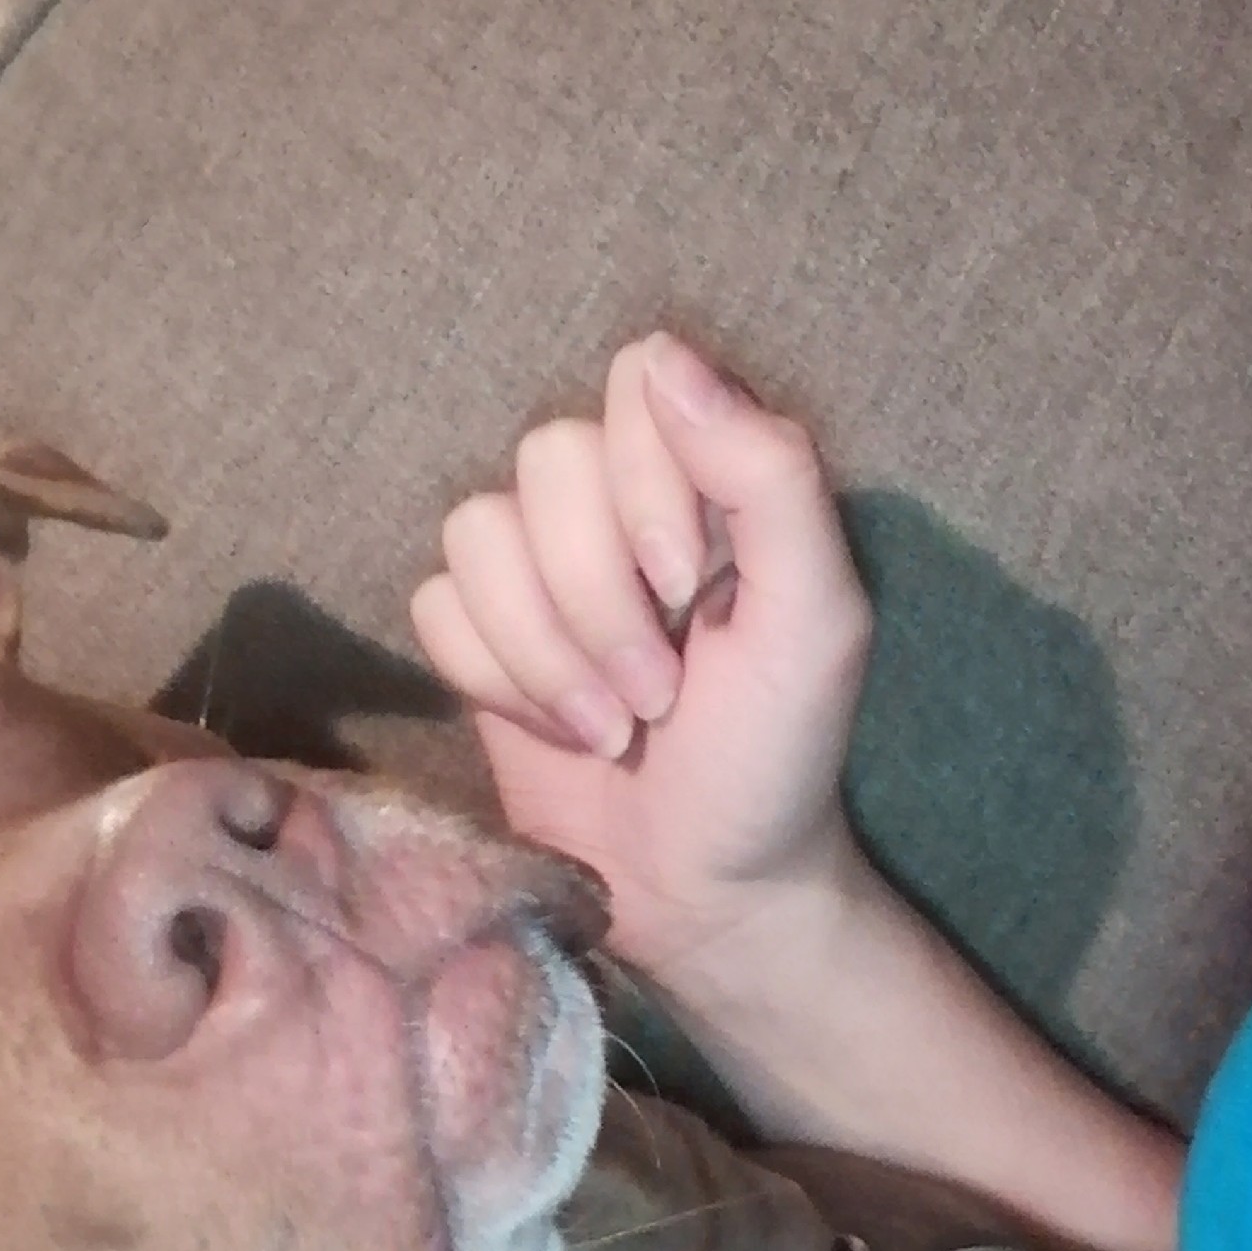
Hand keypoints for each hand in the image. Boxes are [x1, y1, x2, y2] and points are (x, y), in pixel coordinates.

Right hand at [411, 334, 877, 994]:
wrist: (703, 888)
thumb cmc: (774, 756)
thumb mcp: (816, 618)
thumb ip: (768, 476)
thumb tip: (668, 363)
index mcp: (707, 476)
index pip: (637, 383)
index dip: (644, 486)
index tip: (685, 588)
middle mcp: (615, 500)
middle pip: (545, 460)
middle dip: (596, 600)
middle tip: (658, 694)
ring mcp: (536, 568)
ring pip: (475, 532)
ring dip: (545, 653)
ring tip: (611, 726)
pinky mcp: (477, 638)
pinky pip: (434, 605)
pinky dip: (495, 681)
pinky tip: (557, 731)